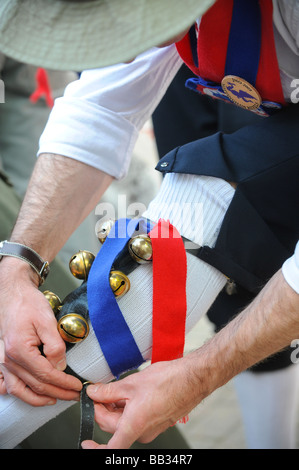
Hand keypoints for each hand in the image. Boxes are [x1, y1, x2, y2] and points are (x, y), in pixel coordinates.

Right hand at [0, 258, 81, 404]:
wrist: (12, 293)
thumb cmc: (28, 303)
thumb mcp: (47, 320)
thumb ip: (55, 345)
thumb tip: (60, 366)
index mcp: (20, 350)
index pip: (45, 374)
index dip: (63, 383)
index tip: (77, 386)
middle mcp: (9, 359)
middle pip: (35, 385)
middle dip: (57, 392)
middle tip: (73, 395)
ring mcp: (3, 361)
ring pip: (19, 389)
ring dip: (38, 398)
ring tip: (54, 399)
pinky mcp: (3, 359)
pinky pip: (8, 383)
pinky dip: (19, 392)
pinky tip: (29, 394)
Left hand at [82, 359, 201, 448]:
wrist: (192, 378)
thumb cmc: (168, 381)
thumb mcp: (131, 383)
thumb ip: (107, 391)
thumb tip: (93, 393)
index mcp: (134, 426)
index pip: (111, 449)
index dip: (95, 448)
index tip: (85, 443)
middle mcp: (143, 433)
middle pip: (113, 428)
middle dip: (103, 411)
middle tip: (99, 392)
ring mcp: (151, 429)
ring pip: (123, 424)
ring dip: (115, 409)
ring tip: (117, 389)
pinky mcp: (157, 423)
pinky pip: (135, 420)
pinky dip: (127, 409)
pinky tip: (128, 394)